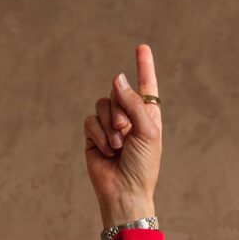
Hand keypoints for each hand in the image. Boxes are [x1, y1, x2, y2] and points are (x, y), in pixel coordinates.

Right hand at [84, 44, 161, 225]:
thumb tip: (117, 77)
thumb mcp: (147, 132)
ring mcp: (110, 126)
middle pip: (118, 92)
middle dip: (121, 110)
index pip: (146, 87)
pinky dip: (99, 134)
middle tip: (126, 132)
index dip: (144, 67)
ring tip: (117, 146)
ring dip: (110, 124)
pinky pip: (90, 120)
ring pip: (102, 104)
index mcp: (148, 117)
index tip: (142, 47)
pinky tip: (106, 151)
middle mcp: (129, 118)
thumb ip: (133, 103)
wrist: (124, 192)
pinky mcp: (94, 136)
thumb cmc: (143, 166)